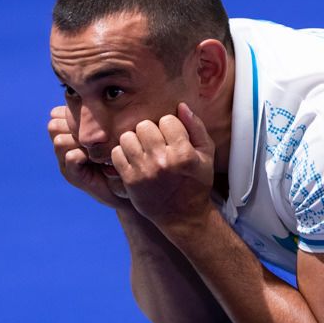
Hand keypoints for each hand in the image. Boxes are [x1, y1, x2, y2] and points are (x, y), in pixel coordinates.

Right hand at [48, 105, 132, 209]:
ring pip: (60, 139)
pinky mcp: (74, 177)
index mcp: (72, 132)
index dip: (73, 113)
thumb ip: (105, 111)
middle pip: (54, 124)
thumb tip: (108, 88)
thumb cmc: (127, 152)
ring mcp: (66, 162)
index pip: (57, 113)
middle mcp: (65, 146)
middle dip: (73, 125)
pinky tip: (98, 158)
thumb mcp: (116, 127)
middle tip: (98, 133)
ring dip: (79, 140)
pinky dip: (83, 155)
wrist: (132, 185)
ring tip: (99, 146)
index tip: (97, 117)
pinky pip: (70, 157)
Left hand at [112, 103, 216, 237]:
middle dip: (151, 131)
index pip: (168, 120)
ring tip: (143, 150)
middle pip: (145, 125)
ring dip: (135, 141)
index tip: (173, 137)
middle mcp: (162, 162)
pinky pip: (116, 153)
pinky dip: (123, 154)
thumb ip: (196, 128)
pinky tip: (134, 159)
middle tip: (156, 142)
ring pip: (127, 137)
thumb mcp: (206, 155)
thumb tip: (182, 106)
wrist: (183, 216)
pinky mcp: (129, 180)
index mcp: (184, 154)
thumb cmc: (196, 183)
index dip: (170, 126)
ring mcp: (144, 171)